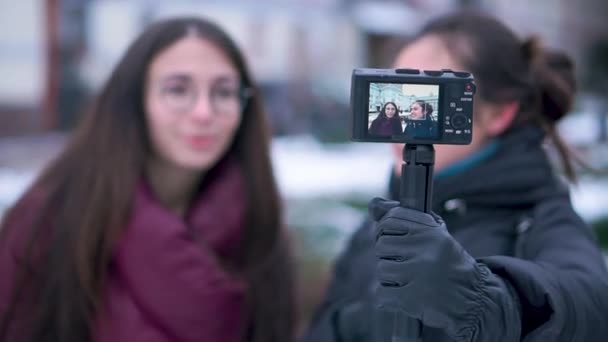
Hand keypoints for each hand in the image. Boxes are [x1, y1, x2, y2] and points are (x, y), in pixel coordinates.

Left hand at [370, 197, 491, 337]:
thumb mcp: (433, 234)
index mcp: (432, 230)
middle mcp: (427, 248)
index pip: (391, 218)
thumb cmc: (448, 264)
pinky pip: (381, 293)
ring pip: (382, 269)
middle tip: (403, 264)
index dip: (384, 230)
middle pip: (382, 245)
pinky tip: (403, 297)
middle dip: (388, 256)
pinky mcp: (415, 298)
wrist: (476, 300)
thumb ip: (401, 218)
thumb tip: (373, 205)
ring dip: (389, 279)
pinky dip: (387, 298)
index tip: (393, 241)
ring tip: (407, 282)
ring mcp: (421, 273)